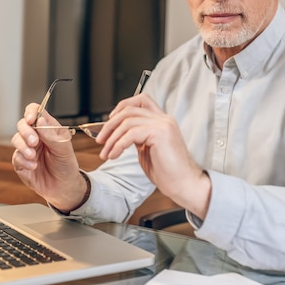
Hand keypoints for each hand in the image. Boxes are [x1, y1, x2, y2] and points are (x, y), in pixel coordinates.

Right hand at [11, 104, 87, 212]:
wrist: (64, 187)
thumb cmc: (66, 165)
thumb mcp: (64, 149)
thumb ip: (51, 135)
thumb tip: (40, 120)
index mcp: (47, 128)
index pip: (36, 111)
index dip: (31, 112)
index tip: (31, 119)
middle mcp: (35, 136)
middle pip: (22, 124)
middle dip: (26, 131)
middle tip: (34, 141)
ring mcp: (27, 148)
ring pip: (16, 139)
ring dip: (23, 147)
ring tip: (33, 156)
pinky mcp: (21, 162)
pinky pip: (16, 157)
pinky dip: (24, 161)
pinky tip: (33, 166)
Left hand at [96, 94, 210, 218]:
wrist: (184, 185)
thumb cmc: (167, 172)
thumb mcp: (147, 149)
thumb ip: (137, 137)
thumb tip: (119, 132)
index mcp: (162, 120)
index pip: (140, 100)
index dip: (122, 107)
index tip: (110, 122)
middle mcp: (164, 118)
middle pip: (129, 110)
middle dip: (110, 125)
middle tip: (100, 140)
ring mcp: (163, 124)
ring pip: (127, 121)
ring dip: (112, 138)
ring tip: (106, 153)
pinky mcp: (160, 133)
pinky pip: (130, 134)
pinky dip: (118, 145)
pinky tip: (114, 155)